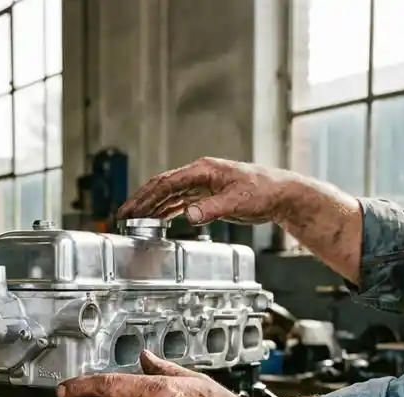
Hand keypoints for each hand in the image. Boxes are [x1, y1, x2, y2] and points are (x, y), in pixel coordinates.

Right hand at [115, 157, 297, 226]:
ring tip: (133, 219)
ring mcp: (202, 185)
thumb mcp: (237, 202)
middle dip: (141, 201)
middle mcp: (200, 175)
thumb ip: (211, 209)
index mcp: (203, 170)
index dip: (146, 197)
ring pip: (169, 195)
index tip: (131, 209)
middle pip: (162, 187)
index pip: (167, 183)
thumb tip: (188, 216)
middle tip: (122, 215)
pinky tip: (156, 219)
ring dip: (151, 207)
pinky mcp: (207, 196)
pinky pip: (180, 202)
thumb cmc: (263, 192)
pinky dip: (166, 210)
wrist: (280, 194)